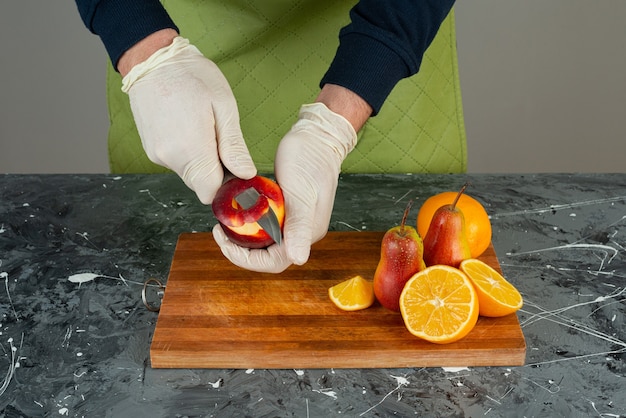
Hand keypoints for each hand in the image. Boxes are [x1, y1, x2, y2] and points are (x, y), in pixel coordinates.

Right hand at [121, 36, 255, 202]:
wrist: (152, 60)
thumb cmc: (191, 76)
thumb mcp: (224, 106)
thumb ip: (234, 146)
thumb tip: (245, 174)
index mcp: (190, 149)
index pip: (211, 192)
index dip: (227, 186)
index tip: (237, 170)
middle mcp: (170, 157)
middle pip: (201, 185)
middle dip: (216, 173)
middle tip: (223, 142)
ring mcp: (157, 154)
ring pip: (189, 174)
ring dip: (202, 162)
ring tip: (205, 129)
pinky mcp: (151, 150)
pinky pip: (177, 163)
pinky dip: (188, 154)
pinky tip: (190, 128)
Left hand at [212, 102, 357, 271]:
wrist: (317, 137)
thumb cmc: (310, 160)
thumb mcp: (301, 193)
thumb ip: (299, 227)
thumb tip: (299, 259)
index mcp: (307, 234)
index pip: (274, 262)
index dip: (246, 259)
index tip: (225, 242)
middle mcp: (301, 233)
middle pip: (267, 256)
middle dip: (240, 250)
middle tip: (219, 232)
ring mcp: (295, 222)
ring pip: (264, 242)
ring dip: (243, 238)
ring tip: (224, 224)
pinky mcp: (287, 210)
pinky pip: (265, 226)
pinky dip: (249, 223)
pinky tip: (237, 212)